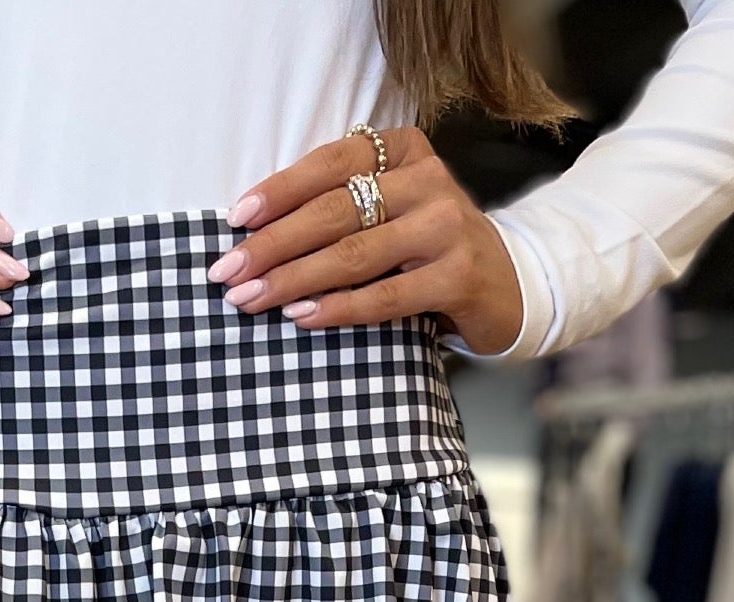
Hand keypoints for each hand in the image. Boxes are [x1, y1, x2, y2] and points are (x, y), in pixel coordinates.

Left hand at [208, 128, 522, 354]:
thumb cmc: (426, 251)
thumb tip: (255, 234)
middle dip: (273, 243)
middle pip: (335, 210)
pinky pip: (385, 296)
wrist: (506, 286)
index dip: (279, 190)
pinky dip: (338, 308)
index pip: (330, 163)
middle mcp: (428, 180)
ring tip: (251, 299)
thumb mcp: (389, 212)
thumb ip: (341, 208)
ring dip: (294, 279)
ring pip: (355, 253)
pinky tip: (301, 317)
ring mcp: (447, 227)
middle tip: (227, 272)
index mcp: (404, 151)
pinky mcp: (458, 276)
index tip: (235, 218)